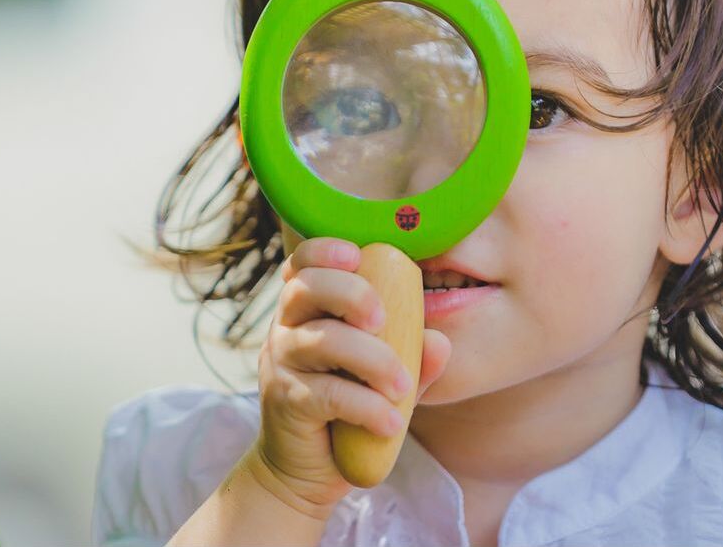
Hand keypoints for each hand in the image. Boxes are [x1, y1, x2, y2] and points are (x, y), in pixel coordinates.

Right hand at [246, 237, 450, 512]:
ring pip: (322, 340)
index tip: (356, 255)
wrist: (308, 471)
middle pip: (306, 287)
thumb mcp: (385, 378)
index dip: (324, 251)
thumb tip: (441, 342)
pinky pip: (329, 394)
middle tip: (384, 320)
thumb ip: (413, 356)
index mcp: (307, 308)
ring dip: (373, 359)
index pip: (304, 263)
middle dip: (352, 293)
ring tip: (403, 387)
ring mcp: (281, 364)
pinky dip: (367, 406)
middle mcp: (286, 328)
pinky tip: (392, 422)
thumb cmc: (349, 407)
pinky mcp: (286, 402)